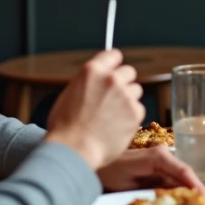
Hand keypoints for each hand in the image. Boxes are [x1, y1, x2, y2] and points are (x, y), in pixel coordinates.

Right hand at [45, 50, 145, 169]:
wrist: (73, 151)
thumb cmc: (65, 128)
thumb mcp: (69, 93)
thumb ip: (88, 82)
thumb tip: (96, 81)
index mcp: (92, 70)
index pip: (113, 54)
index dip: (114, 64)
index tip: (115, 70)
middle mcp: (111, 79)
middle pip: (129, 71)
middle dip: (123, 83)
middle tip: (113, 99)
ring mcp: (125, 95)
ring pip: (136, 91)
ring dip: (128, 100)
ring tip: (112, 117)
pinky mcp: (135, 112)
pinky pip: (139, 110)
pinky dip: (131, 118)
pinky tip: (117, 127)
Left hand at [97, 147, 204, 192]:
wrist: (93, 164)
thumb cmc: (110, 173)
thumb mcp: (132, 185)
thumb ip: (156, 189)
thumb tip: (176, 197)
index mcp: (158, 156)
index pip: (183, 170)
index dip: (195, 184)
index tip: (204, 197)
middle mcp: (162, 155)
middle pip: (184, 174)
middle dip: (193, 190)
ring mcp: (159, 160)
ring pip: (178, 178)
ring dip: (185, 191)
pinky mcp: (155, 167)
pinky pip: (170, 180)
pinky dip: (175, 191)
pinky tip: (178, 201)